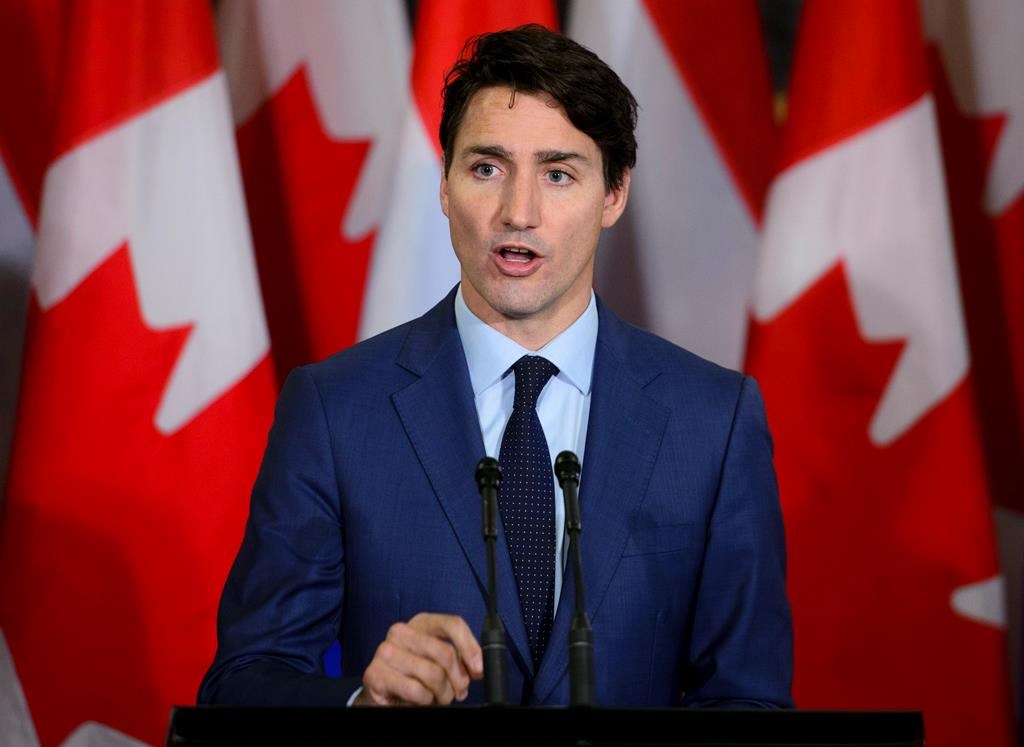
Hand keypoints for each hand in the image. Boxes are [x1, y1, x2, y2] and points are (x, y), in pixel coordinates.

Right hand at [354, 612, 483, 705]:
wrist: (383, 696)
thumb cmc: (415, 676)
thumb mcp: (439, 661)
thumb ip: (459, 658)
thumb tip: (478, 667)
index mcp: (420, 623)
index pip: (452, 624)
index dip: (470, 647)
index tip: (478, 669)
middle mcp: (401, 632)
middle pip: (446, 652)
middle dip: (457, 679)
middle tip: (456, 692)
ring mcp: (385, 652)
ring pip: (433, 674)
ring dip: (442, 694)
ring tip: (437, 697)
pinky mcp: (376, 674)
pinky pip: (416, 690)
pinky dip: (425, 701)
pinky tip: (420, 700)